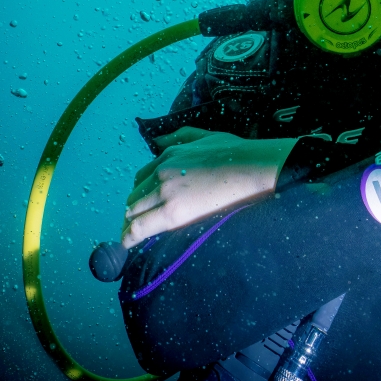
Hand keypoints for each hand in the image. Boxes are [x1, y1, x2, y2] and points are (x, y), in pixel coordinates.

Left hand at [121, 127, 295, 248]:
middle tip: (136, 224)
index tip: (143, 204)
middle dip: (134, 209)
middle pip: (135, 195)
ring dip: (130, 223)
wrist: (253, 168)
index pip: (143, 178)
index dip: (141, 193)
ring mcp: (165, 192)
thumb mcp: (205, 136)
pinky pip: (140, 227)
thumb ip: (180, 137)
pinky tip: (126, 245)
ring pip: (134, 211)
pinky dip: (129, 236)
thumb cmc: (237, 153)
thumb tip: (159, 141)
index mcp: (169, 155)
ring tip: (130, 236)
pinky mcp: (173, 212)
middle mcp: (162, 172)